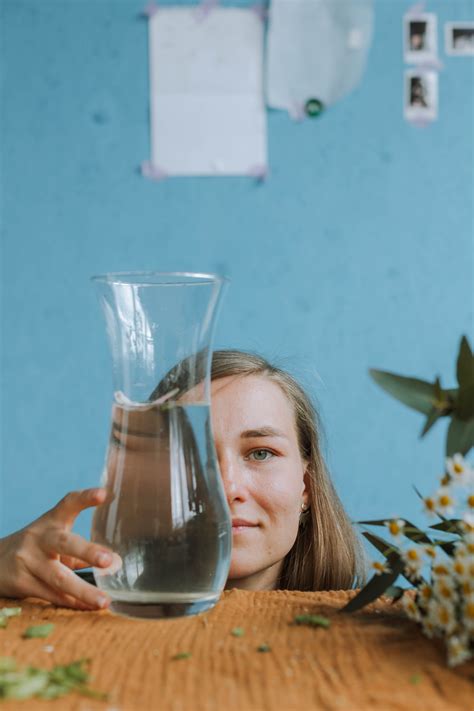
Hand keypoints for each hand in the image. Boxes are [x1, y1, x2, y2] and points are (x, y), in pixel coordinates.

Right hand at [0, 488, 112, 609]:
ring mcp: (27, 560)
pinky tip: (88, 608)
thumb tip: (116, 564)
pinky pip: (50, 594)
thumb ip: (81, 551)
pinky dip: (71, 603)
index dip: (85, 498)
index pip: (68, 504)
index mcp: (51, 522)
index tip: (103, 494)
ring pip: (59, 577)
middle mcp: (39, 538)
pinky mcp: (20, 582)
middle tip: (109, 560)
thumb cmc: (36, 550)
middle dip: (87, 551)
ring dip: (84, 591)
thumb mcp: (53, 540)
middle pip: (64, 543)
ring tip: (104, 600)